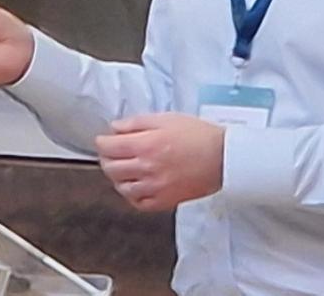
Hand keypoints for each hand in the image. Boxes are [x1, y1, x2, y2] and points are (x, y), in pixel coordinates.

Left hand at [95, 114, 224, 212]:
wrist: (222, 157)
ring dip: (117, 178)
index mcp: (146, 145)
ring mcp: (155, 188)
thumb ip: (137, 122)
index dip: (101, 142)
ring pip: (122, 188)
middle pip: (111, 168)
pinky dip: (132, 196)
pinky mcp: (165, 201)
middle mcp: (147, 168)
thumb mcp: (165, 118)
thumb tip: (115, 127)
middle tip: (111, 153)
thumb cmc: (198, 135)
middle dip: (106, 158)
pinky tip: (135, 186)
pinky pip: (138, 204)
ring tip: (123, 169)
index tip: (103, 140)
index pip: (109, 147)